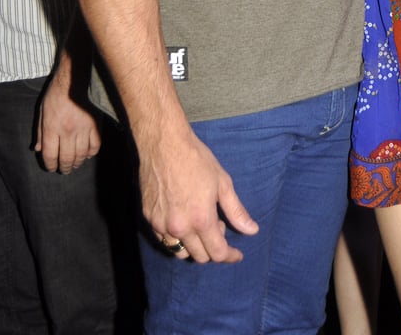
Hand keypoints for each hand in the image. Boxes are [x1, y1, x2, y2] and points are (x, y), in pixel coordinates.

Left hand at [35, 70, 101, 173]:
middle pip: (67, 158)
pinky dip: (91, 153)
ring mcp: (83, 128)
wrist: (76, 77)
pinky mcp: (96, 124)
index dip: (51, 165)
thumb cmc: (57, 93)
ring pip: (81, 154)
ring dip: (78, 163)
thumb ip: (39, 131)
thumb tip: (38, 149)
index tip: (52, 168)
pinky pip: (95, 145)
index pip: (50, 155)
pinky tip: (88, 153)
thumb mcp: (42, 111)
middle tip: (65, 170)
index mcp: (52, 127)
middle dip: (65, 167)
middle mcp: (67, 131)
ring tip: (76, 164)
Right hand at [141, 128, 258, 264]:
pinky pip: (164, 239)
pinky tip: (183, 218)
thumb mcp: (223, 183)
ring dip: (193, 246)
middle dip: (212, 248)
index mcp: (201, 219)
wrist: (164, 144)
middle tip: (218, 224)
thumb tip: (252, 231)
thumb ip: (236, 211)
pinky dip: (176, 236)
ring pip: (179, 252)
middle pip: (199, 256)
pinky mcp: (149, 219)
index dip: (229, 256)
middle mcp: (180, 228)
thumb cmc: (197, 160)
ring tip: (199, 222)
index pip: (217, 253)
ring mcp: (161, 225)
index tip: (237, 254)